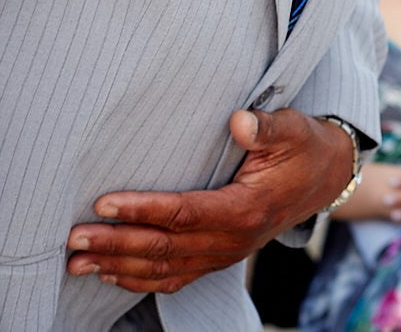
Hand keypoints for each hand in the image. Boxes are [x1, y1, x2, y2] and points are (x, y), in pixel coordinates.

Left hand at [65, 108, 351, 293]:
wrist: (326, 177)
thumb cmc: (304, 147)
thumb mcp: (292, 129)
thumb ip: (266, 126)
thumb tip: (239, 121)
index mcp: (246, 209)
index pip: (183, 213)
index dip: (142, 210)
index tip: (104, 203)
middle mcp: (232, 240)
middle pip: (164, 248)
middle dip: (116, 244)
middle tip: (73, 239)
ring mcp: (225, 254)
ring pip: (164, 268)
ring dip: (118, 266)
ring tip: (76, 262)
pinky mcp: (219, 257)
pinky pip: (176, 277)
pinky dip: (140, 280)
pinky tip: (110, 274)